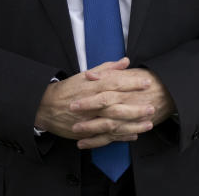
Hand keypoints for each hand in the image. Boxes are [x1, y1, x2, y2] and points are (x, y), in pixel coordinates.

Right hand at [34, 58, 173, 148]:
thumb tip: (125, 61)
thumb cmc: (67, 90)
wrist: (46, 107)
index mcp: (92, 87)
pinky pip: (106, 136)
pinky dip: (120, 137)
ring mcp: (89, 119)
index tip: (146, 83)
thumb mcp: (85, 75)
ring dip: (132, 124)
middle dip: (135, 107)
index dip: (132, 83)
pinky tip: (133, 136)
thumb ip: (106, 69)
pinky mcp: (87, 132)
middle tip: (151, 107)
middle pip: (116, 105)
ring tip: (148, 124)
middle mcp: (92, 103)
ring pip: (113, 123)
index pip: (115, 83)